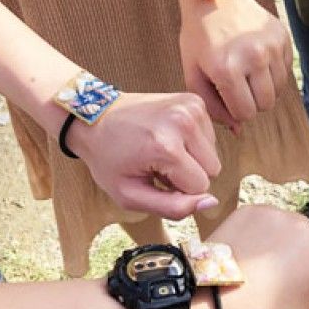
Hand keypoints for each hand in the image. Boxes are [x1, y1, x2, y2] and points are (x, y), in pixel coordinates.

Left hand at [69, 92, 220, 219]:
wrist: (95, 117)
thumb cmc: (110, 159)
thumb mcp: (131, 195)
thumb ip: (173, 208)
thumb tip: (212, 202)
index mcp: (166, 147)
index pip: (201, 186)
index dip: (179, 189)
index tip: (155, 177)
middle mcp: (183, 122)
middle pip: (213, 169)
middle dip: (189, 174)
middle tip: (159, 164)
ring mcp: (191, 107)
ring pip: (214, 153)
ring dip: (193, 158)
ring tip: (163, 150)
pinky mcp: (194, 101)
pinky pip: (210, 136)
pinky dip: (193, 142)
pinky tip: (170, 137)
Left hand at [178, 0, 292, 129]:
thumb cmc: (199, 36)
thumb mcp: (193, 71)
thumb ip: (212, 105)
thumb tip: (238, 131)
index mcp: (227, 69)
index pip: (245, 113)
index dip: (235, 110)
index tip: (227, 96)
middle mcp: (254, 57)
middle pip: (265, 105)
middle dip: (251, 101)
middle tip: (238, 85)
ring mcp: (272, 47)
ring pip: (278, 91)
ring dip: (263, 88)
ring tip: (247, 73)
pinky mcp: (283, 38)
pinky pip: (286, 72)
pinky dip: (273, 72)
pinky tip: (257, 58)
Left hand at [210, 205, 308, 308]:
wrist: (203, 305)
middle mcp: (306, 225)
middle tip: (297, 289)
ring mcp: (277, 214)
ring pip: (302, 230)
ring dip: (297, 249)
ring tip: (270, 275)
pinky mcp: (252, 210)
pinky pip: (274, 222)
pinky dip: (271, 238)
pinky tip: (254, 261)